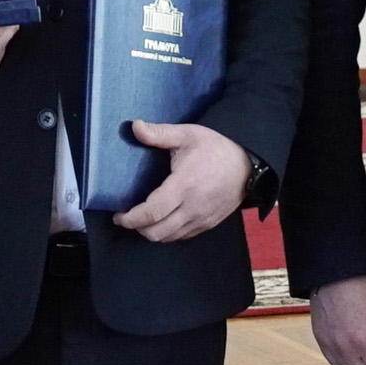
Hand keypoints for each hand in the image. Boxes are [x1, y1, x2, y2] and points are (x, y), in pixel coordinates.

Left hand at [110, 122, 249, 241]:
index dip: (130, 218)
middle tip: (127, 218)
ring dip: (152, 232)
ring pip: (169, 238)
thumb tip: (134, 126)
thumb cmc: (215, 146)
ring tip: (143, 220)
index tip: (118, 215)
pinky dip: (169, 233)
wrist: (247, 162)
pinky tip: (163, 221)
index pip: (151, 212)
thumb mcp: (187, 134)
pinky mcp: (209, 224)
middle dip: (137, 228)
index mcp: (183, 186)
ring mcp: (202, 219)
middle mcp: (192, 208)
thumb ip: (159, 133)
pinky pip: (183, 236)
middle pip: (157, 232)